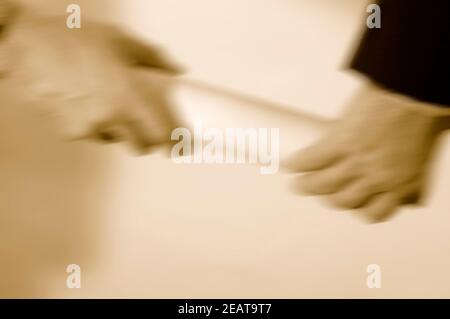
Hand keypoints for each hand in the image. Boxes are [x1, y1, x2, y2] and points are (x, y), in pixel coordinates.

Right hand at [0, 14, 181, 151]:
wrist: (26, 48)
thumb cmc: (74, 40)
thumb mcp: (121, 41)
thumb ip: (154, 57)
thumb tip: (178, 70)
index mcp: (127, 97)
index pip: (160, 135)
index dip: (172, 142)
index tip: (178, 143)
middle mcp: (109, 118)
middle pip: (140, 146)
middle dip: (148, 139)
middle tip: (149, 125)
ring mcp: (87, 128)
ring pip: (115, 140)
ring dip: (121, 130)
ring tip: (113, 105)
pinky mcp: (69, 132)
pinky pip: (93, 135)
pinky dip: (97, 125)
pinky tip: (90, 104)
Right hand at [286, 84, 448, 222]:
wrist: (416, 90)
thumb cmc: (427, 113)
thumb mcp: (427, 156)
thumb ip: (415, 175)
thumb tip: (410, 185)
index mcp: (402, 183)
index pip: (375, 213)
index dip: (361, 208)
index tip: (354, 200)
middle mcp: (378, 178)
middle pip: (343, 201)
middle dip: (332, 197)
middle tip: (325, 190)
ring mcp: (357, 162)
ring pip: (323, 186)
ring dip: (308, 186)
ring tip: (300, 183)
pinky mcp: (340, 142)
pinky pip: (311, 160)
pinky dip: (298, 163)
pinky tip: (292, 164)